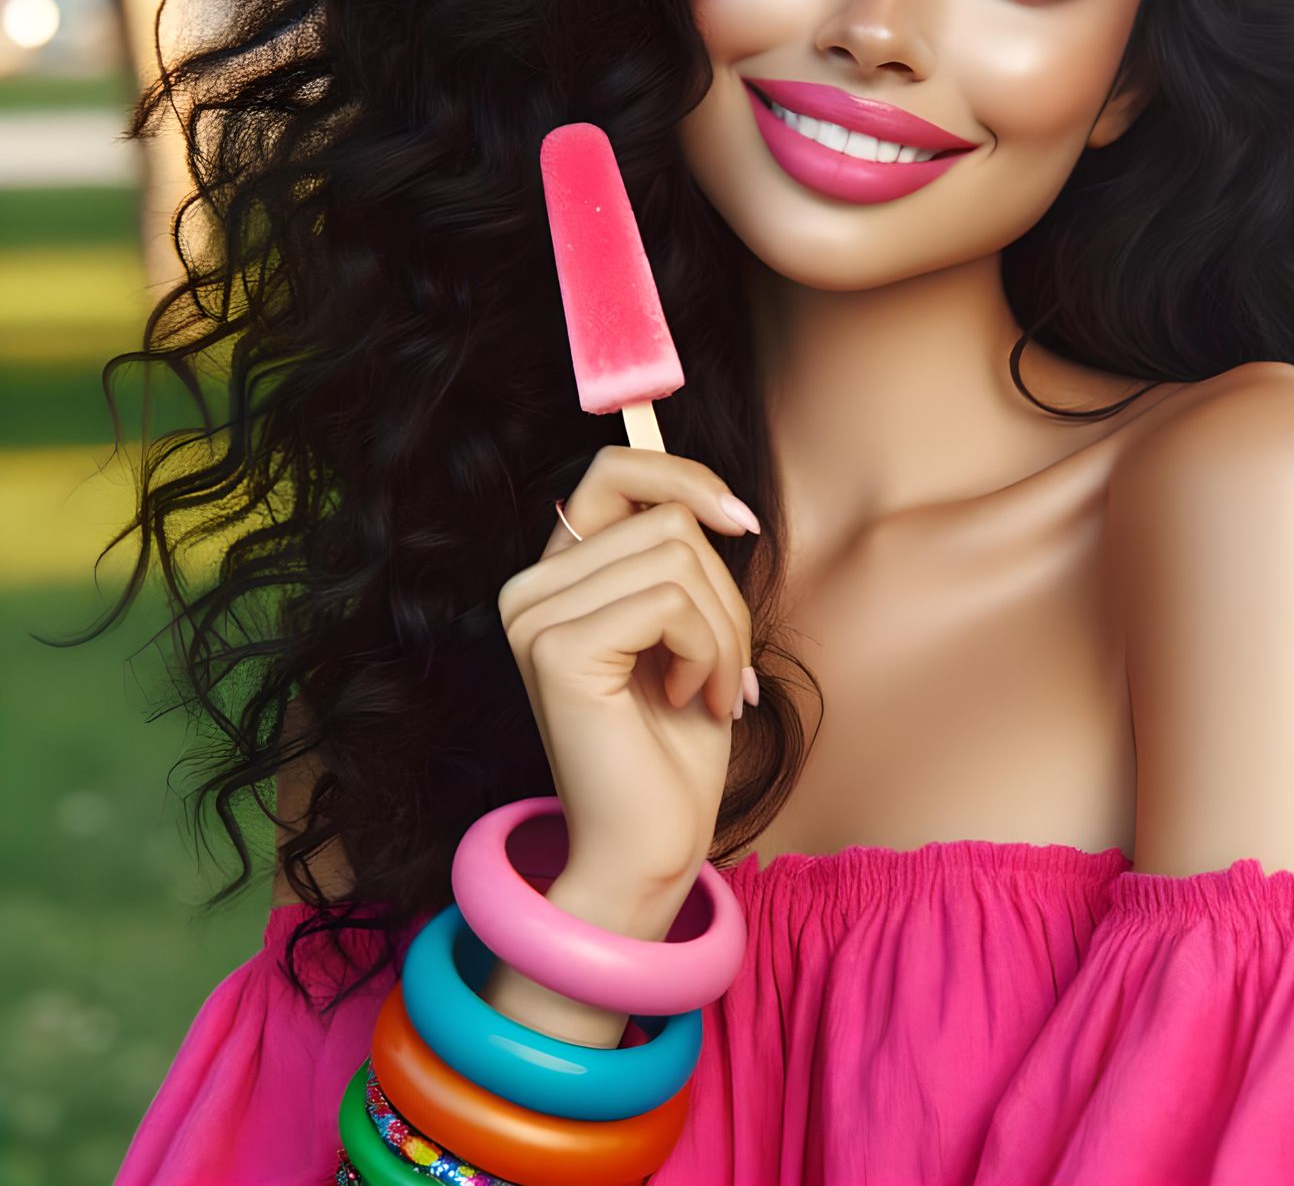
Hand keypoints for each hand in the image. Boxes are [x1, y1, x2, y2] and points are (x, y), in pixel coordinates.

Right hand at [497, 445, 758, 897]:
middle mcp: (530, 587)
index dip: (684, 477)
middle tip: (730, 668)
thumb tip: (718, 500)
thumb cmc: (674, 743)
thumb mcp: (688, 629)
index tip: (741, 524)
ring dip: (723, 629)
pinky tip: (693, 698)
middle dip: (724, 593)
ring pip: (677, 556)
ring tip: (714, 689)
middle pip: (666, 518)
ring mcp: (534, 616)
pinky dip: (708, 649)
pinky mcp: (556, 648)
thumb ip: (680, 561)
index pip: (614, 471)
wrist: (648, 845)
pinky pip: (668, 601)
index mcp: (558, 576)